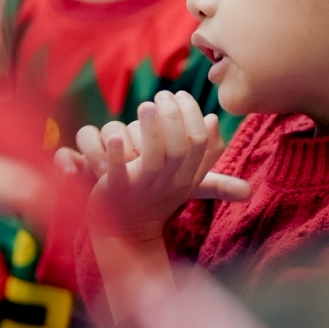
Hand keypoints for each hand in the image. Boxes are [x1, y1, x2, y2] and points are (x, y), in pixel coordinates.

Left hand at [61, 91, 249, 241]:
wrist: (129, 232)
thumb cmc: (158, 197)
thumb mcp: (188, 179)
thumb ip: (205, 153)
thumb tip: (213, 120)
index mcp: (187, 176)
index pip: (200, 143)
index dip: (193, 115)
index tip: (181, 95)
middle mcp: (169, 182)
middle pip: (180, 147)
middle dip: (174, 115)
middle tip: (162, 95)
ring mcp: (144, 188)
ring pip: (155, 158)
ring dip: (152, 129)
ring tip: (146, 106)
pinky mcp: (117, 191)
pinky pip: (119, 173)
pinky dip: (117, 154)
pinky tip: (115, 137)